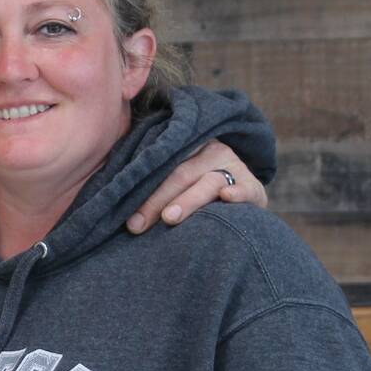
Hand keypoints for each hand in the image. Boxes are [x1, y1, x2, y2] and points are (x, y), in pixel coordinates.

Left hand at [127, 138, 266, 233]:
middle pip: (180, 174)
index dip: (141, 190)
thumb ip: (147, 187)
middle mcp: (211, 152)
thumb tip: (115, 212)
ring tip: (170, 218)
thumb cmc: (189, 195)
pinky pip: (246, 188)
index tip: (126, 218)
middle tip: (137, 225)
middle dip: (156, 201)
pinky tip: (226, 198)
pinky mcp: (254, 188)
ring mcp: (234, 167)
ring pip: (208, 181)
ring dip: (188, 200)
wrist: (235, 198)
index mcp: (185, 146)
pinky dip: (238, 192)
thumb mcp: (170, 184)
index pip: (160, 164)